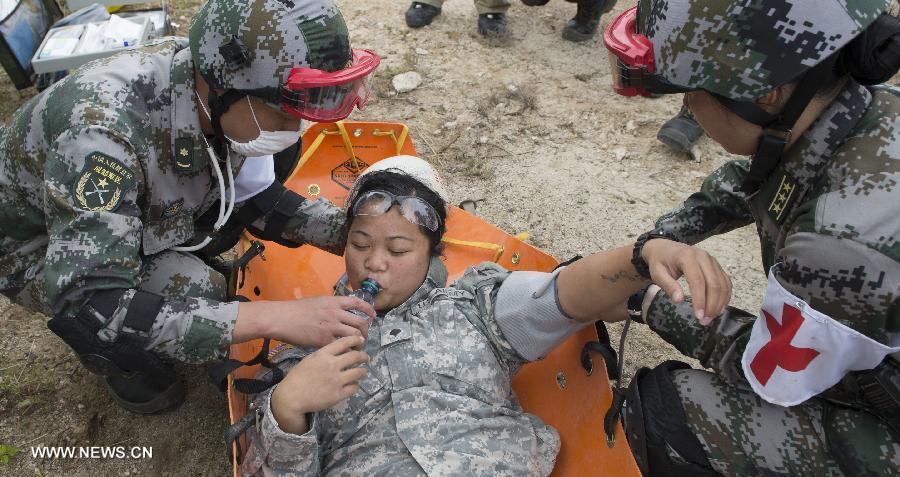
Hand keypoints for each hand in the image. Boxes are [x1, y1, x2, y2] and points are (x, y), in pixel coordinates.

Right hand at [233, 296, 374, 347]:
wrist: (282, 318)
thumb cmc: (295, 310)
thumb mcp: (316, 301)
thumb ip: (330, 305)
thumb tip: (339, 309)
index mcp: (333, 302)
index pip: (358, 303)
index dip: (368, 310)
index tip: (373, 316)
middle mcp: (335, 313)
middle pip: (360, 323)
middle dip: (366, 332)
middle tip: (365, 337)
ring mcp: (330, 327)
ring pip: (354, 336)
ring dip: (359, 343)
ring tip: (357, 349)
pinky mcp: (323, 340)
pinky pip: (340, 348)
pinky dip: (345, 352)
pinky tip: (345, 356)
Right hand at [271, 336, 368, 432]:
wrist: (291, 397)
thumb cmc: (297, 377)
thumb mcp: (309, 360)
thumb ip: (324, 354)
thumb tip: (340, 351)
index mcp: (323, 355)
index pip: (344, 342)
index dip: (355, 339)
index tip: (361, 340)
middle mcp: (332, 365)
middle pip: (356, 356)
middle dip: (364, 356)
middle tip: (366, 358)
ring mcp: (336, 381)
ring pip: (359, 372)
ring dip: (363, 371)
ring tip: (363, 372)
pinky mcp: (338, 395)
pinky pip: (354, 388)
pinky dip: (356, 385)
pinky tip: (354, 385)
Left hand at [641, 239, 731, 324]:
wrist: (665, 248)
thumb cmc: (660, 261)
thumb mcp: (657, 273)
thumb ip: (668, 286)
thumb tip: (679, 300)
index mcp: (687, 257)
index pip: (698, 281)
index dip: (700, 300)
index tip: (698, 316)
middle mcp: (703, 257)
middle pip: (714, 283)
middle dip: (712, 304)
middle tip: (705, 321)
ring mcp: (712, 261)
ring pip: (723, 283)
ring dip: (720, 303)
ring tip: (711, 318)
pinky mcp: (716, 266)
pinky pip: (726, 281)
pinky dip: (725, 296)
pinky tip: (719, 308)